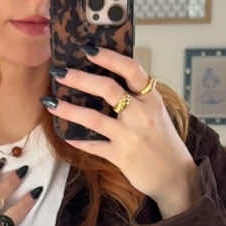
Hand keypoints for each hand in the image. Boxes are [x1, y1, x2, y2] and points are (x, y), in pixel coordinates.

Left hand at [43, 48, 198, 208]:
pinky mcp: (121, 156)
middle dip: (79, 78)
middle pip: (107, 88)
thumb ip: (136, 96)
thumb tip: (106, 77)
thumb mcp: (156, 112)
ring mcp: (130, 136)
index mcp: (151, 98)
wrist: (175, 176)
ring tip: (50, 102)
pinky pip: (93, 146)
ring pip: (94, 118)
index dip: (109, 57)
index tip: (88, 49)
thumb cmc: (163, 141)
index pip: (131, 69)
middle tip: (59, 72)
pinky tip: (64, 134)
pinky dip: (77, 140)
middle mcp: (141, 114)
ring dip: (68, 109)